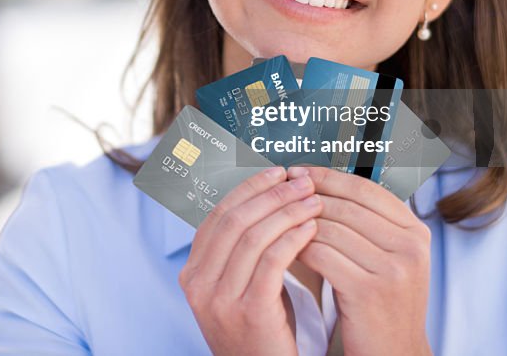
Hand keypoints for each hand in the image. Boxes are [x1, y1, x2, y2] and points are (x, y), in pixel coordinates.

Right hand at [179, 166, 322, 355]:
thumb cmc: (262, 333)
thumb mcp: (239, 289)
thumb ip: (242, 252)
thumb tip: (265, 199)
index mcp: (193, 273)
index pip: (217, 215)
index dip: (248, 188)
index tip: (277, 172)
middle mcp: (198, 284)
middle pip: (233, 220)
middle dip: (270, 194)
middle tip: (301, 180)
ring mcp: (220, 300)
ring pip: (251, 237)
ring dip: (286, 211)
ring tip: (313, 200)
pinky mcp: (249, 312)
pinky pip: (271, 262)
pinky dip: (292, 238)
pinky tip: (311, 228)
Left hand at [291, 165, 432, 355]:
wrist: (395, 354)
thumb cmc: (380, 303)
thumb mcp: (387, 257)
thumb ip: (366, 223)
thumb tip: (321, 181)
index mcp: (415, 231)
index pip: (365, 188)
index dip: (328, 176)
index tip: (298, 170)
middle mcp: (411, 246)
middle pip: (345, 205)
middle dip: (306, 197)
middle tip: (278, 192)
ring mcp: (393, 269)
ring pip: (330, 228)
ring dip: (298, 222)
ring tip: (277, 221)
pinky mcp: (369, 290)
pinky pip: (322, 254)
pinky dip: (299, 247)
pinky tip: (285, 249)